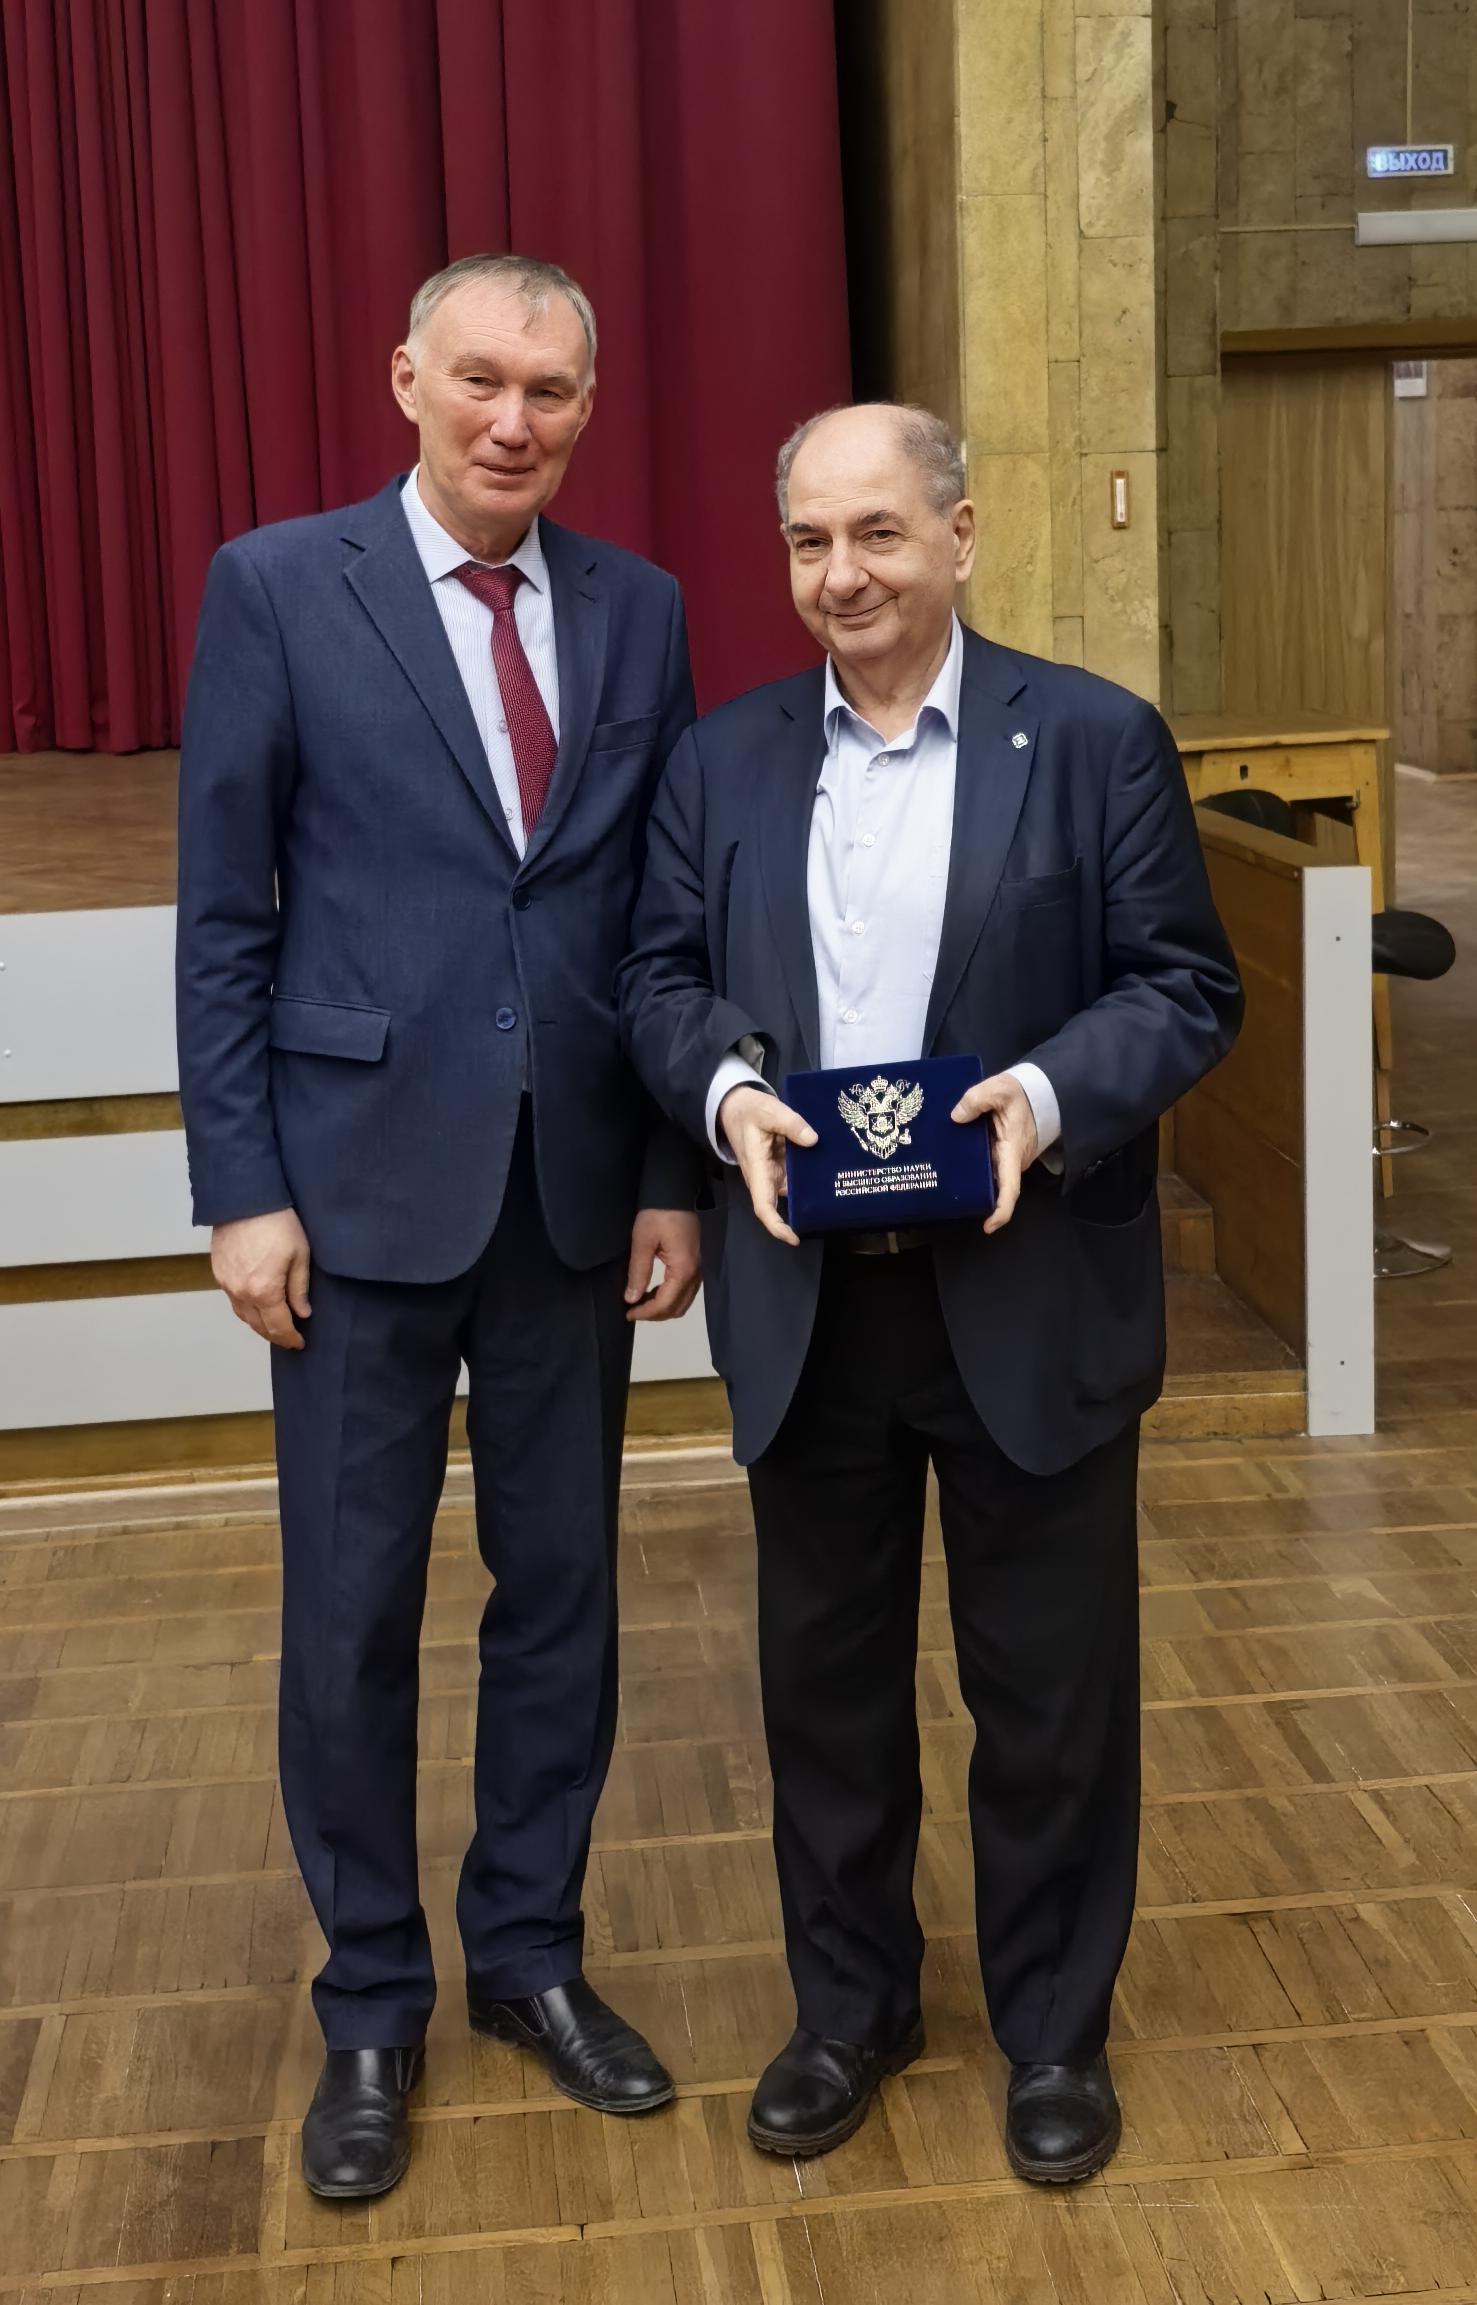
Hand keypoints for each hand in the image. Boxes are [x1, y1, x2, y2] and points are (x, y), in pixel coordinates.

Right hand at [211, 1208, 312, 1347]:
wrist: (244, 1199)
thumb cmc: (277, 1223)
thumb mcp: (299, 1255)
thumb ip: (299, 1288)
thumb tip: (302, 1313)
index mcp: (264, 1291)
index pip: (278, 1326)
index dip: (290, 1338)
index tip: (300, 1343)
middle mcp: (241, 1292)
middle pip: (258, 1326)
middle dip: (274, 1335)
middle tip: (288, 1339)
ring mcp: (226, 1283)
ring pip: (242, 1315)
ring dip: (258, 1324)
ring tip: (274, 1326)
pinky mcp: (218, 1272)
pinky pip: (233, 1300)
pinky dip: (246, 1309)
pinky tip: (256, 1306)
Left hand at [625, 1207, 701, 1321]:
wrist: (675, 1191)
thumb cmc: (657, 1214)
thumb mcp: (642, 1242)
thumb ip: (638, 1272)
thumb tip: (631, 1299)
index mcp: (683, 1270)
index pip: (665, 1303)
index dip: (646, 1313)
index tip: (627, 1313)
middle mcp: (696, 1273)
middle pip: (678, 1307)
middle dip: (656, 1314)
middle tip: (633, 1311)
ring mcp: (699, 1268)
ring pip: (684, 1300)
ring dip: (664, 1306)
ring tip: (641, 1302)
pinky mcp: (697, 1261)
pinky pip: (686, 1289)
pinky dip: (671, 1296)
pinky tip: (654, 1290)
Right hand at [718, 1084, 816, 1247]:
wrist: (737, 1105)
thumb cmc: (748, 1110)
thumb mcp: (768, 1110)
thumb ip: (790, 1123)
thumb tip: (813, 1140)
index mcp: (757, 1169)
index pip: (764, 1207)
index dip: (777, 1226)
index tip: (794, 1237)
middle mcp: (765, 1177)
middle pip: (781, 1205)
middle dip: (801, 1214)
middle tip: (830, 1215)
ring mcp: (774, 1172)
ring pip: (793, 1191)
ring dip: (810, 1195)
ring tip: (839, 1194)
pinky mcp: (781, 1164)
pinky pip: (797, 1177)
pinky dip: (811, 1178)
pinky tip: (832, 1172)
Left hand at [951, 1072, 1039, 1233]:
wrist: (1038, 1091)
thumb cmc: (1022, 1093)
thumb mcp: (1000, 1089)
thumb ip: (978, 1099)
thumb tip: (957, 1116)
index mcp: (1012, 1152)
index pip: (1010, 1188)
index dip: (1001, 1211)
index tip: (988, 1226)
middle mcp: (1010, 1161)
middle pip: (994, 1187)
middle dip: (974, 1195)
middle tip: (944, 1194)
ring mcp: (1006, 1158)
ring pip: (988, 1176)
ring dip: (970, 1179)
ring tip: (940, 1177)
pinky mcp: (1002, 1152)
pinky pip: (987, 1165)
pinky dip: (971, 1165)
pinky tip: (950, 1161)